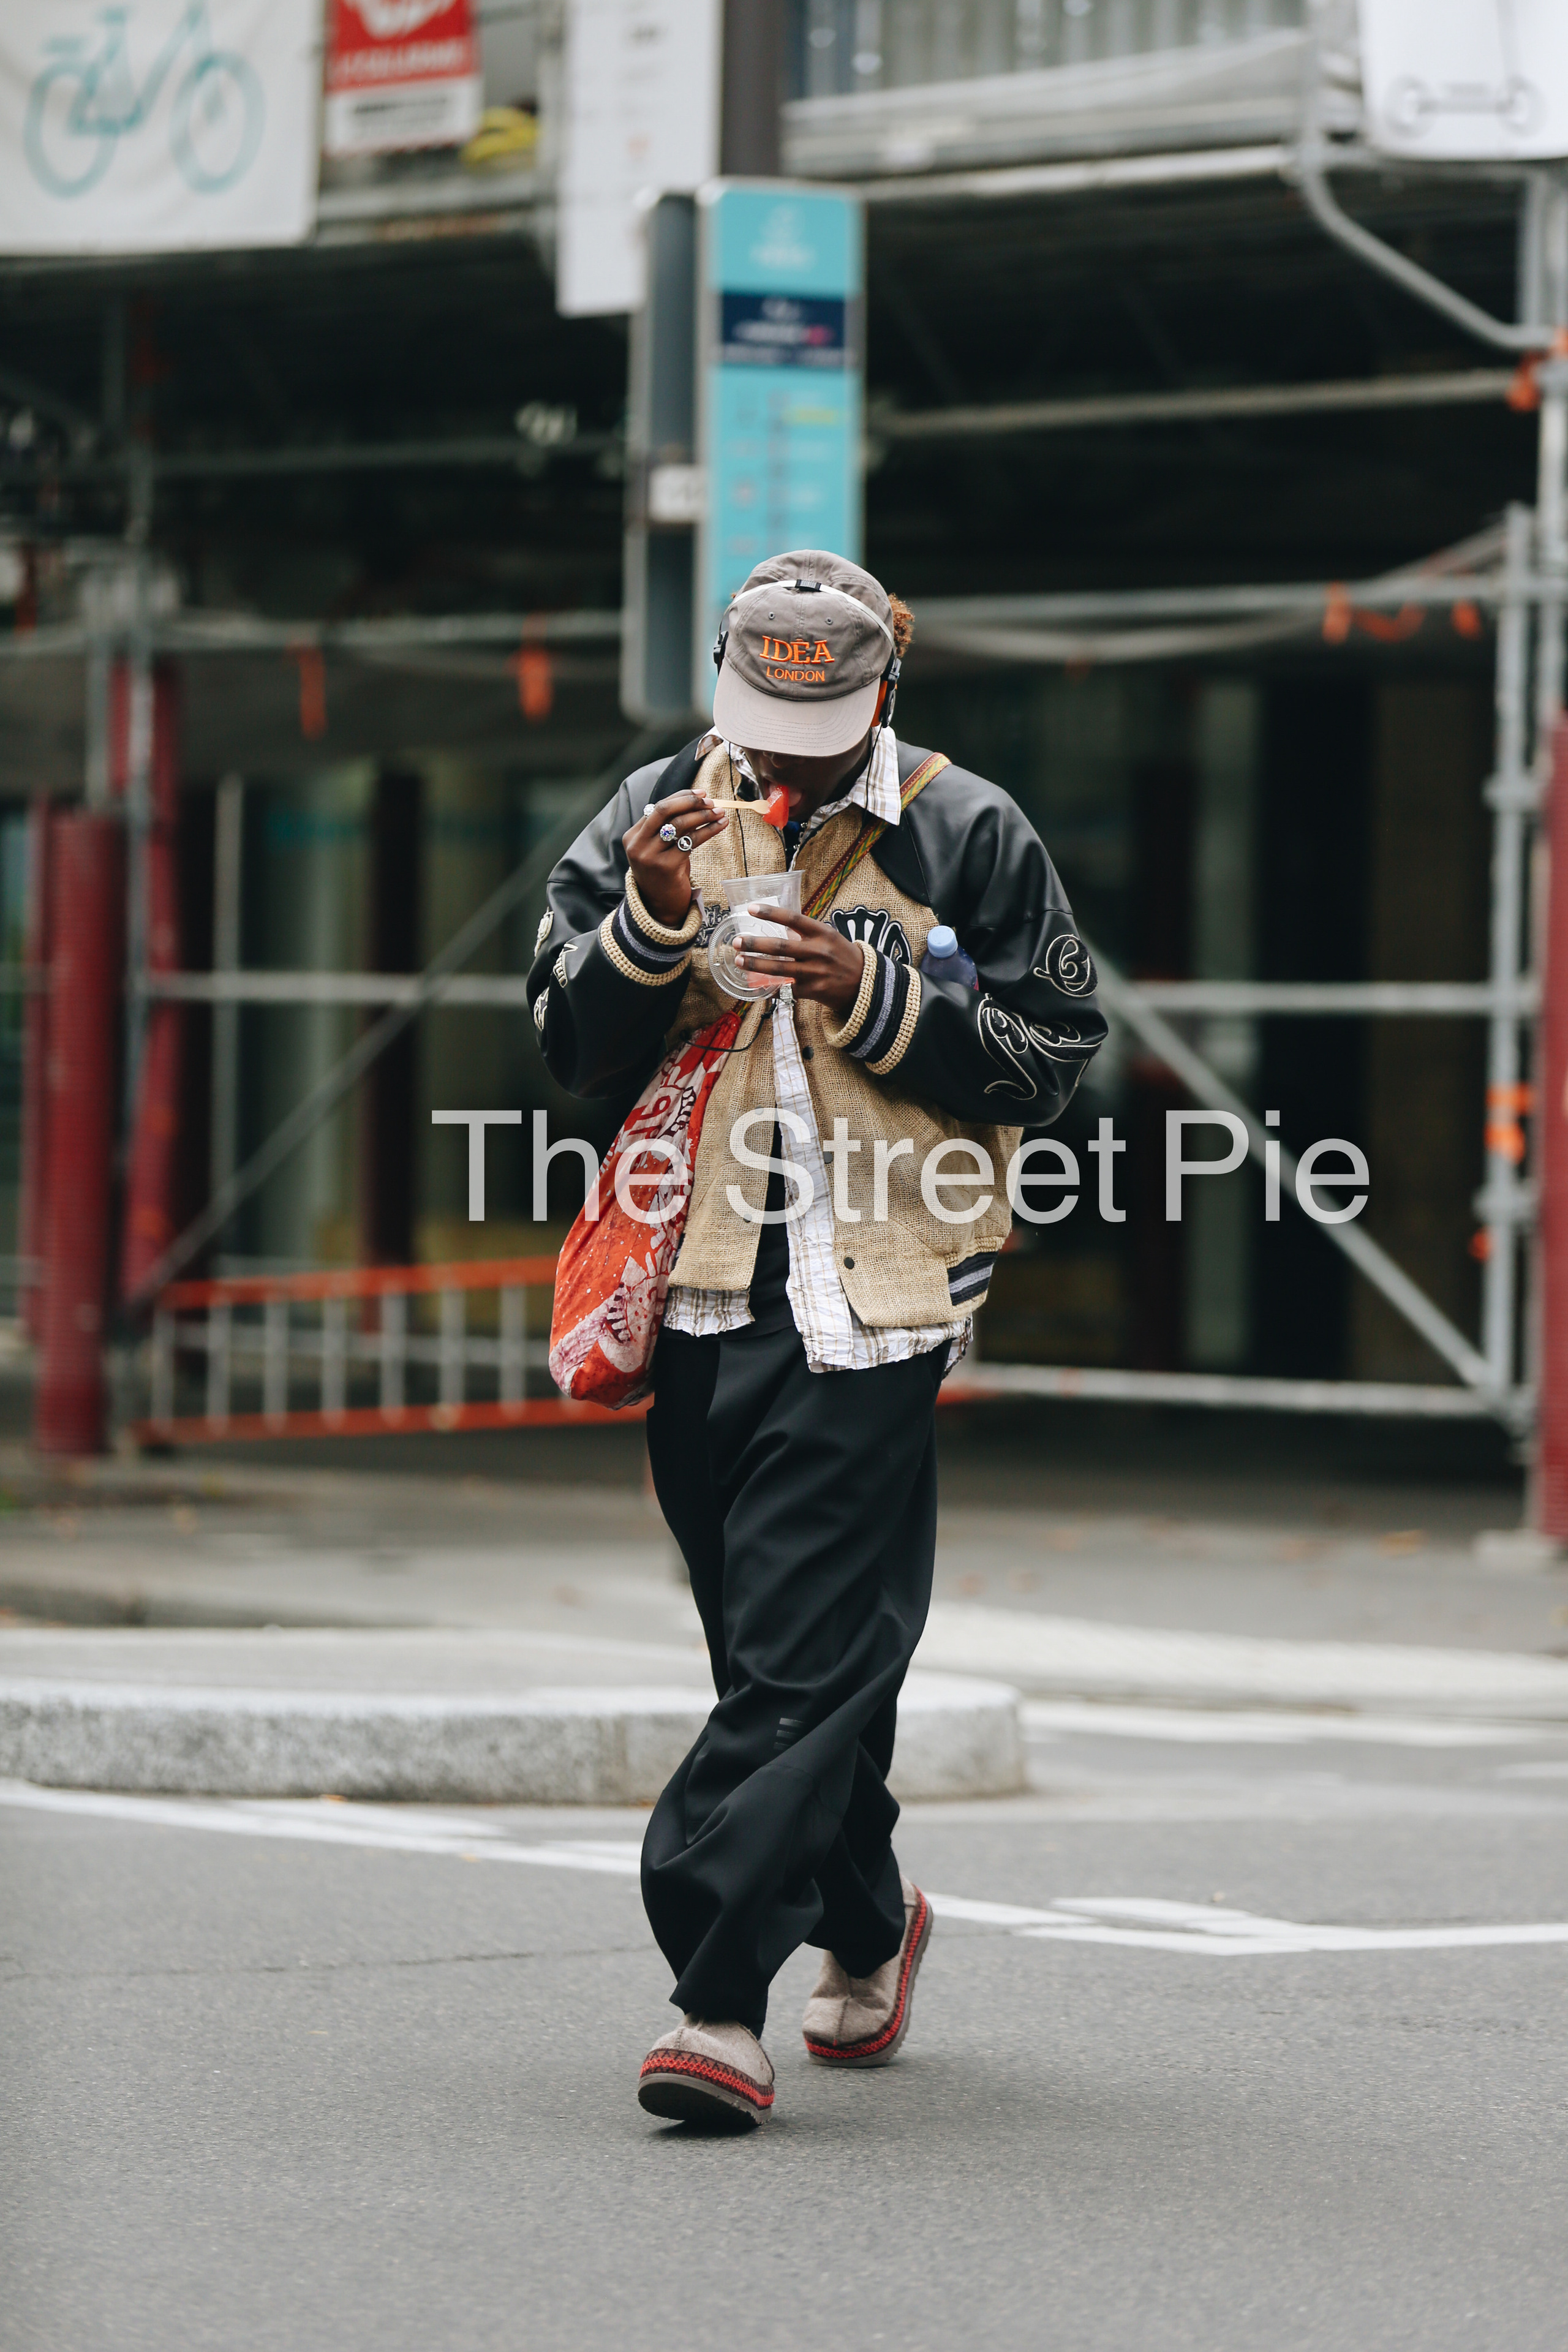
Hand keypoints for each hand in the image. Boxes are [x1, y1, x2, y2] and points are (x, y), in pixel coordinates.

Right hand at [623, 790, 727, 927]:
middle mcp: (637, 844)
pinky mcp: (666, 867)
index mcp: (633, 836)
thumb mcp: (660, 848)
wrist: (660, 906)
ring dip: (703, 816)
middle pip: (665, 810)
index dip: (681, 797)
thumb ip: (668, 827)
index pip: (658, 807)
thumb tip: (696, 801)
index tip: (701, 794)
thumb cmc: (664, 873)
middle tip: (710, 801)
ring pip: (680, 825)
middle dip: (690, 802)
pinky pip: (691, 841)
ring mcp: (650, 856)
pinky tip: (720, 826)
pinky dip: (709, 831)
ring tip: (720, 813)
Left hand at [734, 910, 865, 1017]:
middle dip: (754, 944)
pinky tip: (758, 986)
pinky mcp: (813, 990)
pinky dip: (772, 987)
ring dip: (755, 965)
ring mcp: (815, 972)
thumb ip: (806, 933)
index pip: (793, 919)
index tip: (751, 909)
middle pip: (780, 946)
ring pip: (779, 968)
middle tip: (736, 942)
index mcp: (822, 933)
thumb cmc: (842, 956)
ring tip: (739, 961)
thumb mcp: (829, 938)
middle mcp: (818, 951)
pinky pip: (787, 988)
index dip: (771, 913)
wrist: (864, 983)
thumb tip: (777, 928)